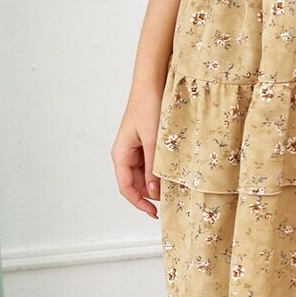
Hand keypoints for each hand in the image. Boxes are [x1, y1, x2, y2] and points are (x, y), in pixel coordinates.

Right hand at [112, 88, 163, 218]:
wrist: (152, 82)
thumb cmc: (148, 106)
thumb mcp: (153, 140)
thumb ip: (154, 167)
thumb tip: (155, 193)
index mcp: (121, 154)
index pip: (126, 188)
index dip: (139, 204)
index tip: (155, 214)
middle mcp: (126, 154)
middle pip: (136, 184)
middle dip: (151, 194)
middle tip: (170, 201)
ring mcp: (136, 148)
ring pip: (145, 174)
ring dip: (157, 182)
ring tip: (174, 187)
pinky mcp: (146, 142)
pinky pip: (151, 163)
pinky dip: (160, 170)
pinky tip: (173, 172)